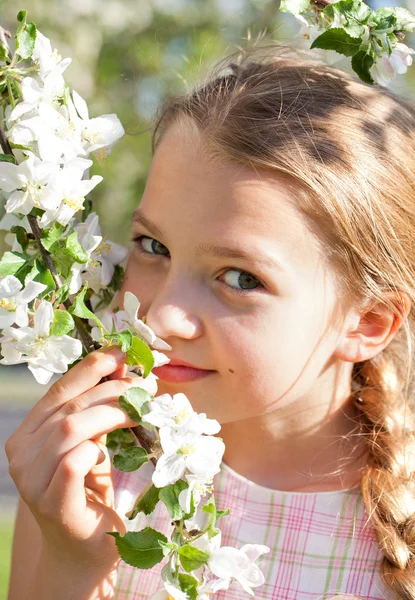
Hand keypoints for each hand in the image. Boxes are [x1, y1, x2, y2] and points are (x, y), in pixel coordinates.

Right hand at [5, 346, 137, 568]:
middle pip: (69, 406)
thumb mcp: (93, 441)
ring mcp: (32, 482)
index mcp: (27, 434)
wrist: (85, 549)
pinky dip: (97, 448)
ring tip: (142, 412)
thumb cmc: (91, 490)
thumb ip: (99, 408)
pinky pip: (74, 461)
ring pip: (71, 428)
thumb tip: (123, 366)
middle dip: (112, 390)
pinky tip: (111, 451)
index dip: (91, 368)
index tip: (121, 353)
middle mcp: (21, 455)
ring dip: (113, 413)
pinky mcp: (53, 504)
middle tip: (145, 387)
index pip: (59, 390)